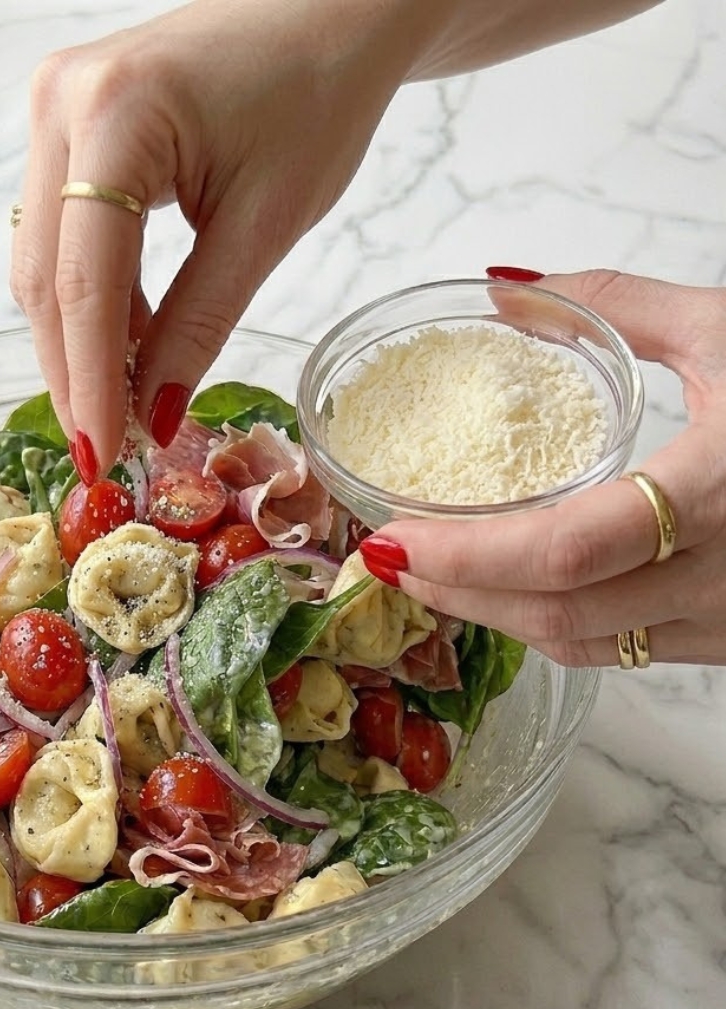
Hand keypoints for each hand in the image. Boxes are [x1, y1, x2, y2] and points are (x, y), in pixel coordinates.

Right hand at [10, 0, 416, 475]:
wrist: (325, 15)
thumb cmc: (316, 97)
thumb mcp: (265, 225)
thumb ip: (199, 323)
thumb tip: (149, 414)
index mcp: (115, 115)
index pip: (85, 280)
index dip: (89, 380)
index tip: (103, 455)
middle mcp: (61, 104)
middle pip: (47, 276)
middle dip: (73, 371)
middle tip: (105, 448)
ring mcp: (53, 110)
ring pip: (44, 262)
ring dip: (79, 341)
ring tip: (124, 403)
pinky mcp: (65, 128)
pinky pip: (63, 235)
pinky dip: (93, 299)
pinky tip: (130, 342)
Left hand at [363, 270, 725, 666]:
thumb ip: (621, 307)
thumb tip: (509, 285)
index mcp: (724, 494)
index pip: (565, 554)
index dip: (466, 557)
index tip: (391, 539)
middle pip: (555, 616)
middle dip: (456, 592)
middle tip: (390, 558)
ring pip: (581, 645)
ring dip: (494, 616)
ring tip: (432, 572)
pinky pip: (617, 648)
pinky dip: (548, 622)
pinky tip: (510, 587)